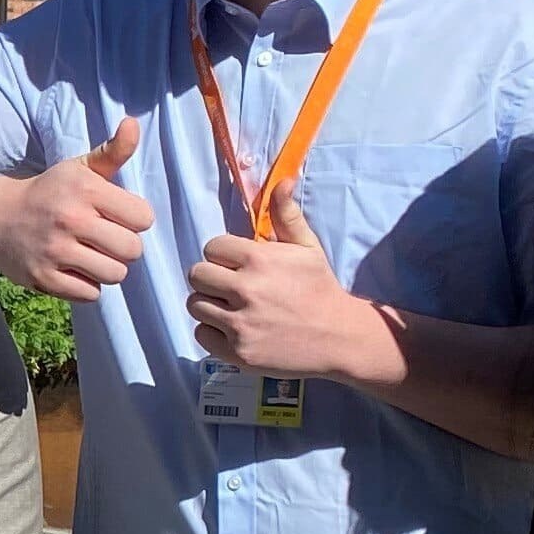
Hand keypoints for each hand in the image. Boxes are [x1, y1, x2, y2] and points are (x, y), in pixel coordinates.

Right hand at [0, 117, 153, 298]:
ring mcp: (55, 250)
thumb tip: (133, 123)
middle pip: (132, 250)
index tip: (116, 216)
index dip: (133, 219)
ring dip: (108, 268)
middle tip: (105, 240)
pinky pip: (90, 294)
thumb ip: (113, 150)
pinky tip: (75, 270)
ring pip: (115, 275)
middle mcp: (70, 219)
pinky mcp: (43, 277)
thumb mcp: (79, 167)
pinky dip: (87, 285)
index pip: (143, 218)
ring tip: (93, 256)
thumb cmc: (49, 191)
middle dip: (123, 247)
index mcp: (85, 189)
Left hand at [187, 189, 394, 382]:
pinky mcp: (237, 351)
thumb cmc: (319, 288)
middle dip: (212, 278)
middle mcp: (245, 290)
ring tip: (233, 306)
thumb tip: (282, 181)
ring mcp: (240, 323)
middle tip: (232, 285)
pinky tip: (235, 327)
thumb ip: (286, 215)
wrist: (339, 337)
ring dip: (210, 304)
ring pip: (195, 304)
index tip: (239, 264)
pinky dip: (213, 332)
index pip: (212, 247)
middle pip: (197, 275)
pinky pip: (201, 334)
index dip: (224, 255)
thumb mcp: (307, 247)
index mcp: (258, 260)